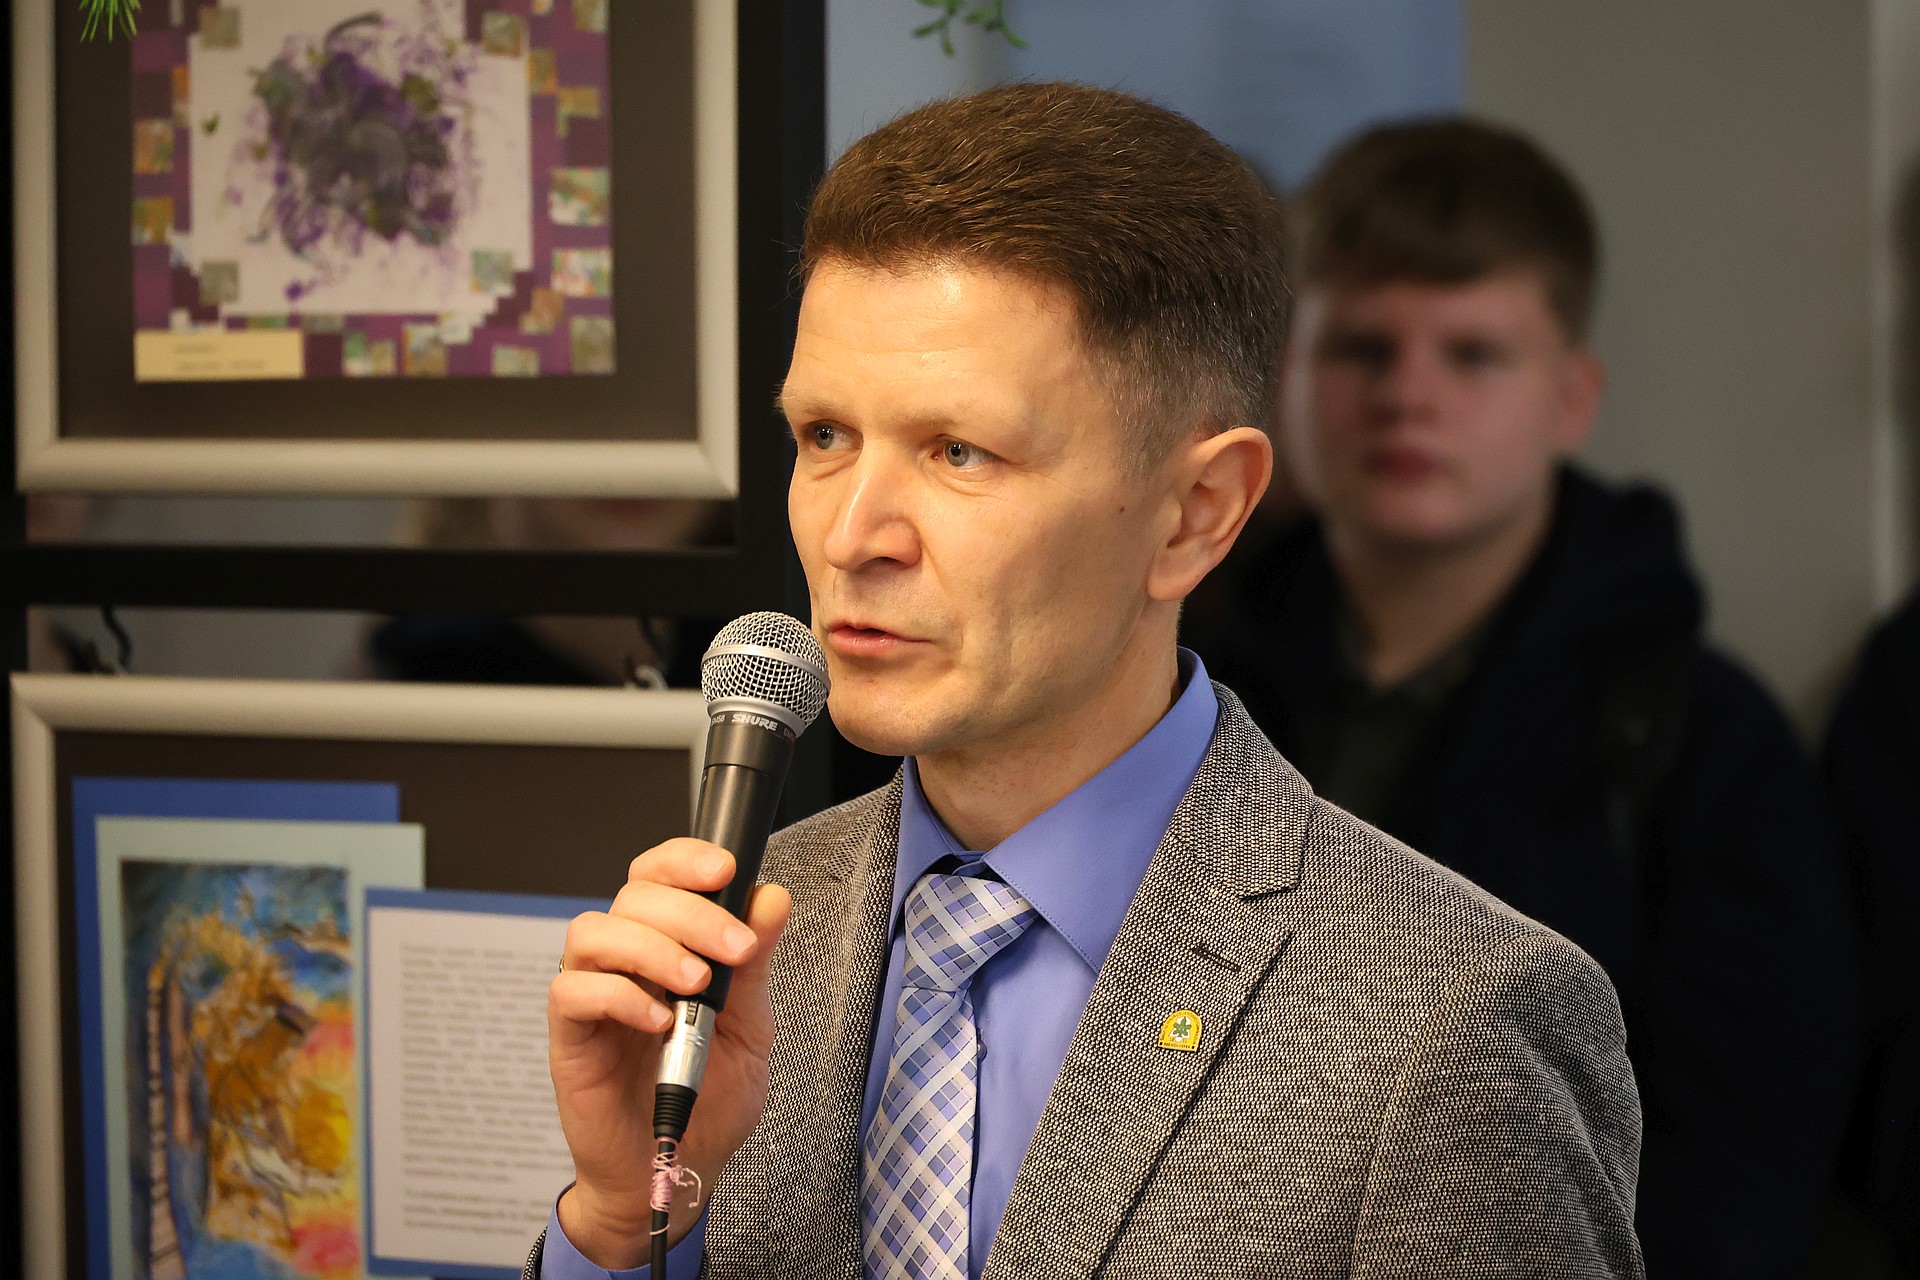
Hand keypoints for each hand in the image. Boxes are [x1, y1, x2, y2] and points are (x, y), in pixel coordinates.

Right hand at [548, 838, 792, 1267]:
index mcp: (665, 947)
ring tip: (694, 985)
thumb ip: (754, 965)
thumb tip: (770, 898)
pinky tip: (658, 1022)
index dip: (684, 859)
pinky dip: (618, 996)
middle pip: (634, 895)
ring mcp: (592, 997)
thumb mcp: (750, 1028)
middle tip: (733, 950)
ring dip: (652, 947)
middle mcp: (624, 962)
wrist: (676, 1171)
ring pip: (594, 932)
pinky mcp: (569, 1038)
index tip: (726, 869)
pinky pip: (572, 992)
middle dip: (691, 913)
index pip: (658, 876)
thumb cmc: (708, 1100)